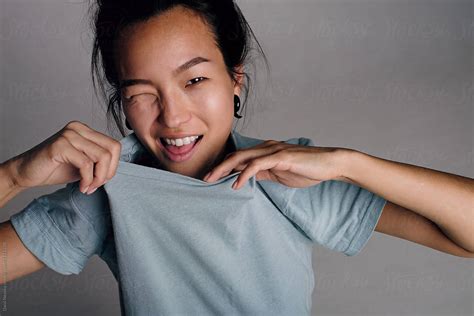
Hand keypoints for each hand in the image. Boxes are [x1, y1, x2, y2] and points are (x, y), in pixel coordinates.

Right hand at [5, 121, 121, 194]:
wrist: (26, 173)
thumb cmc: (55, 168)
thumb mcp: (84, 164)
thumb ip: (100, 162)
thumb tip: (116, 168)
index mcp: (86, 130)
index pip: (114, 146)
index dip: (113, 166)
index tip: (101, 181)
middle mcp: (78, 128)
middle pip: (112, 150)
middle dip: (108, 173)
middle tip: (95, 186)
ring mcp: (69, 135)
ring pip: (102, 157)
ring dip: (98, 178)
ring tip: (88, 187)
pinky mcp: (60, 145)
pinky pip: (86, 164)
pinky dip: (88, 179)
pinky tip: (81, 187)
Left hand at [203, 139, 351, 189]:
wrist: (329, 164)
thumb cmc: (306, 169)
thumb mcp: (280, 174)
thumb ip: (264, 174)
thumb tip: (248, 180)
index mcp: (265, 151)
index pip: (239, 158)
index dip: (223, 167)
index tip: (211, 179)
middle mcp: (266, 147)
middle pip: (236, 155)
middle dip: (218, 167)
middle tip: (204, 179)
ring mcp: (273, 150)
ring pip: (242, 157)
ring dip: (225, 169)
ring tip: (213, 180)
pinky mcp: (281, 156)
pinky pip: (258, 165)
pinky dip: (245, 174)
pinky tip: (237, 185)